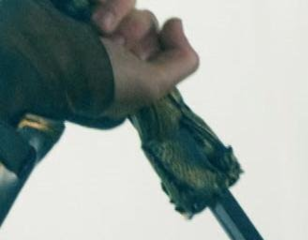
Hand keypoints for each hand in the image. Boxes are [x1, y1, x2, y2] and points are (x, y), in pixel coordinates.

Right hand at [89, 0, 199, 118]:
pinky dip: (108, 2)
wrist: (48, 60)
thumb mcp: (152, 86)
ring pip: (130, 5)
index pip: (162, 44)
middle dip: (137, 31)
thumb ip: (182, 61)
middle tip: (117, 45)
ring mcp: (94, 24)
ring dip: (120, 14)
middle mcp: (112, 48)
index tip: (141, 56)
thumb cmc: (100, 82)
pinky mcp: (82, 6)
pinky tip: (90, 18)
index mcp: (130, 72)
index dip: (159, 46)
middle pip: (147, 22)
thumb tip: (176, 24)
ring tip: (100, 29)